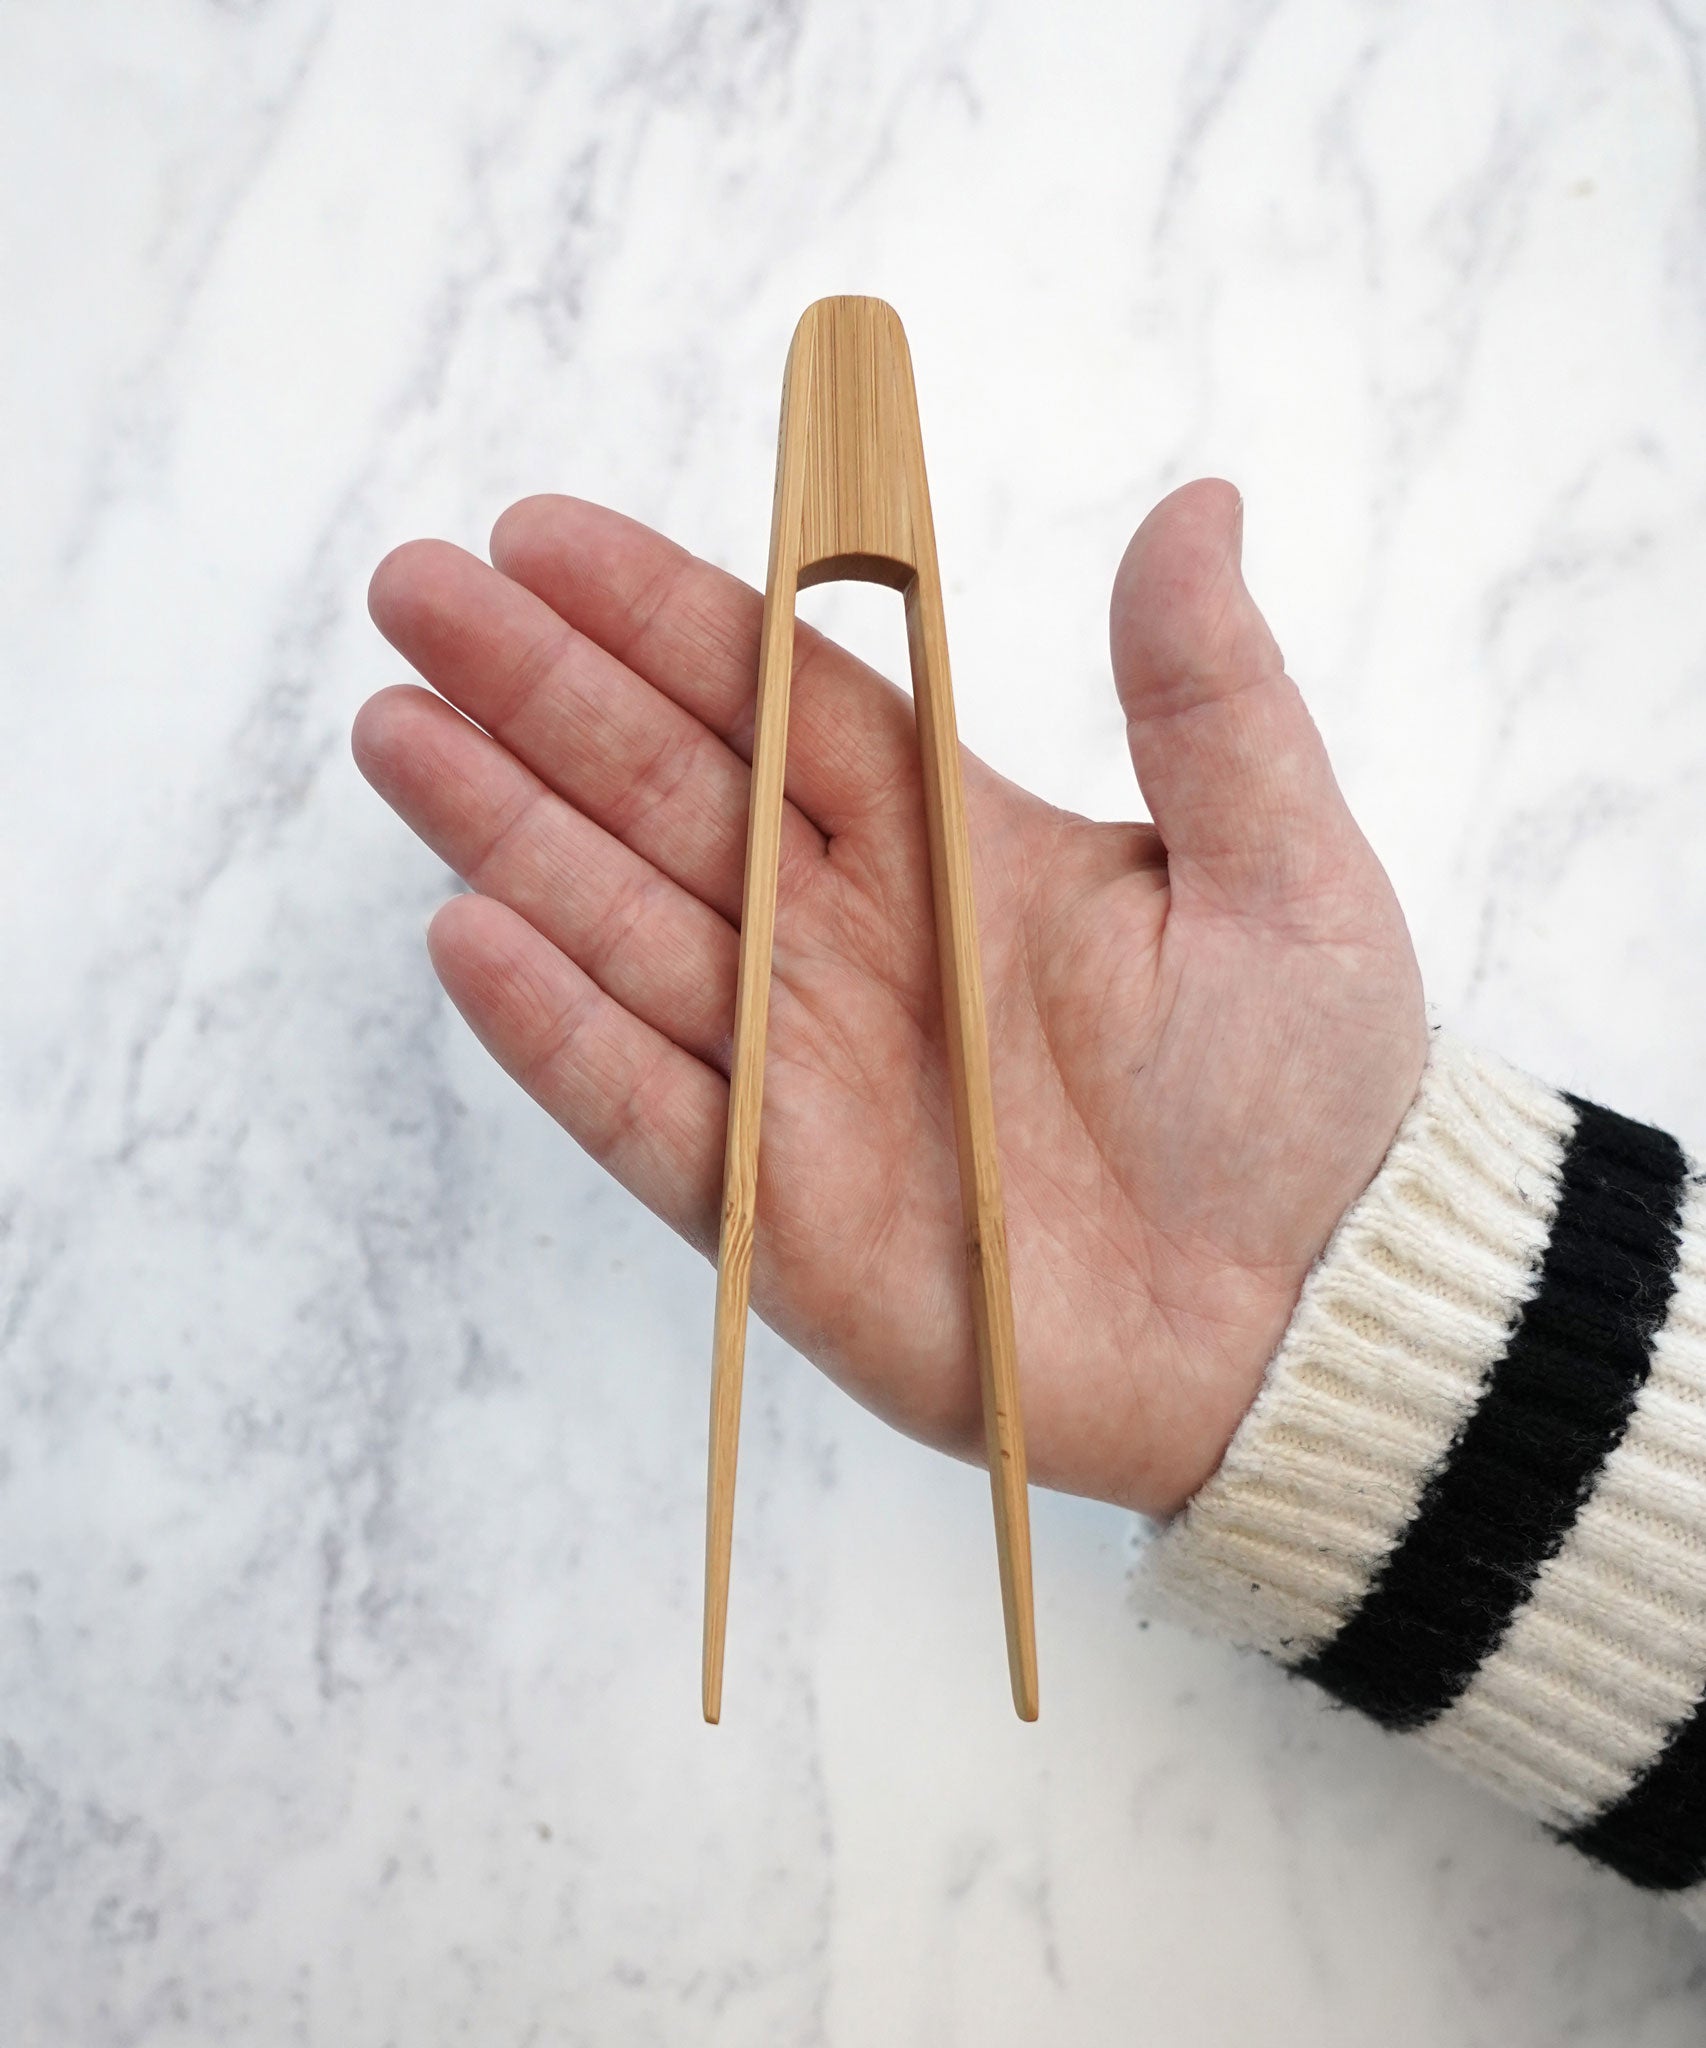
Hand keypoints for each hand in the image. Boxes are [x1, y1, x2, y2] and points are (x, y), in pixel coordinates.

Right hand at [355, 479, 1425, 1516]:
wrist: (1304, 1320)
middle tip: (414, 594)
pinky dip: (557, 1030)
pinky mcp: (777, 1209)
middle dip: (537, 692)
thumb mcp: (1284, 870)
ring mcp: (802, 1071)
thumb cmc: (1309, 1094)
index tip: (543, 534)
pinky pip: (645, 1108)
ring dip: (507, 834)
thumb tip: (1199, 501)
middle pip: (668, 790)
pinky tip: (467, 934)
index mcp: (953, 838)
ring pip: (627, 928)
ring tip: (398, 732)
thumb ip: (1211, 697)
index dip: (660, 617)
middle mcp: (851, 938)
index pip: (777, 695)